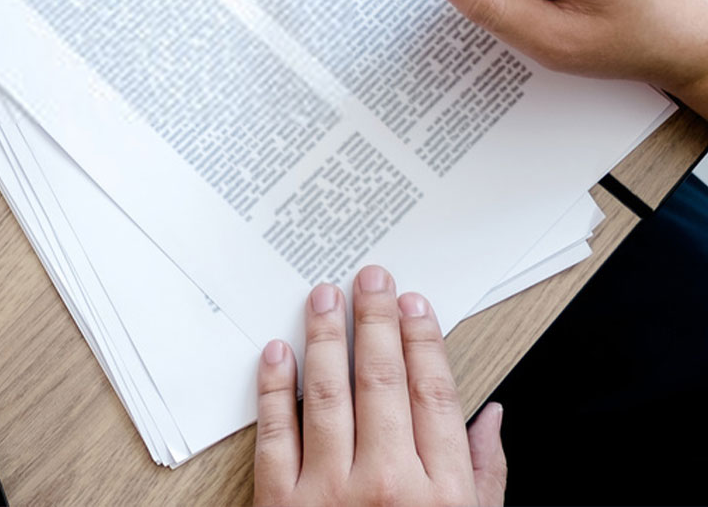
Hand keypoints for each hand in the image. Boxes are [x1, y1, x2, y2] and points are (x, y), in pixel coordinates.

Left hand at [254, 266, 505, 506]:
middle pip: (381, 381)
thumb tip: (490, 417)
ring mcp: (329, 494)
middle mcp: (386, 487)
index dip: (423, 341)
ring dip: (324, 338)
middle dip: (376, 320)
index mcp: (440, 494)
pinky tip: (278, 352)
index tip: (413, 304)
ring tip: (324, 298)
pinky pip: (276, 434)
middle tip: (370, 280)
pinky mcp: (280, 504)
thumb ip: (484, 475)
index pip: (433, 394)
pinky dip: (274, 388)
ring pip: (327, 396)